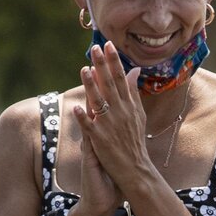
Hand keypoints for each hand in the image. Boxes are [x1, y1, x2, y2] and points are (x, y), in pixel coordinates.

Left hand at [74, 41, 153, 204]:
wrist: (136, 170)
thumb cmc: (135, 141)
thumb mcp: (138, 114)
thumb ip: (133, 92)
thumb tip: (134, 70)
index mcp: (129, 106)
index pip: (121, 79)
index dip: (114, 61)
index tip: (108, 45)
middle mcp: (120, 113)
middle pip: (110, 85)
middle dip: (102, 66)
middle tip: (95, 49)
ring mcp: (110, 126)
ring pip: (99, 103)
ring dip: (92, 87)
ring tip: (84, 70)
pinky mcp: (101, 141)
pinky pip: (90, 128)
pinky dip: (84, 118)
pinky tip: (76, 109)